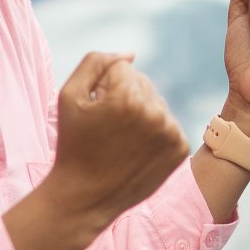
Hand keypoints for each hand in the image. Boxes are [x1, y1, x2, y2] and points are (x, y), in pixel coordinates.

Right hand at [43, 52, 188, 224]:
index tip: (96, 112)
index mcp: (127, 98)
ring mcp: (171, 132)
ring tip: (121, 139)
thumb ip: (97, 62)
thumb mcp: (69, 95)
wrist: (86, 196)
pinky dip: (153, 131)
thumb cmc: (74, 143)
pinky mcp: (180, 148)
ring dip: (140, 113)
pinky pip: (167, 122)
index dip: (104, 87)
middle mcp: (155, 113)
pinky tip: (136, 149)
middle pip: (142, 82)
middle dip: (124, 97)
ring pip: (155, 102)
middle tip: (107, 128)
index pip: (122, 67)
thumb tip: (131, 53)